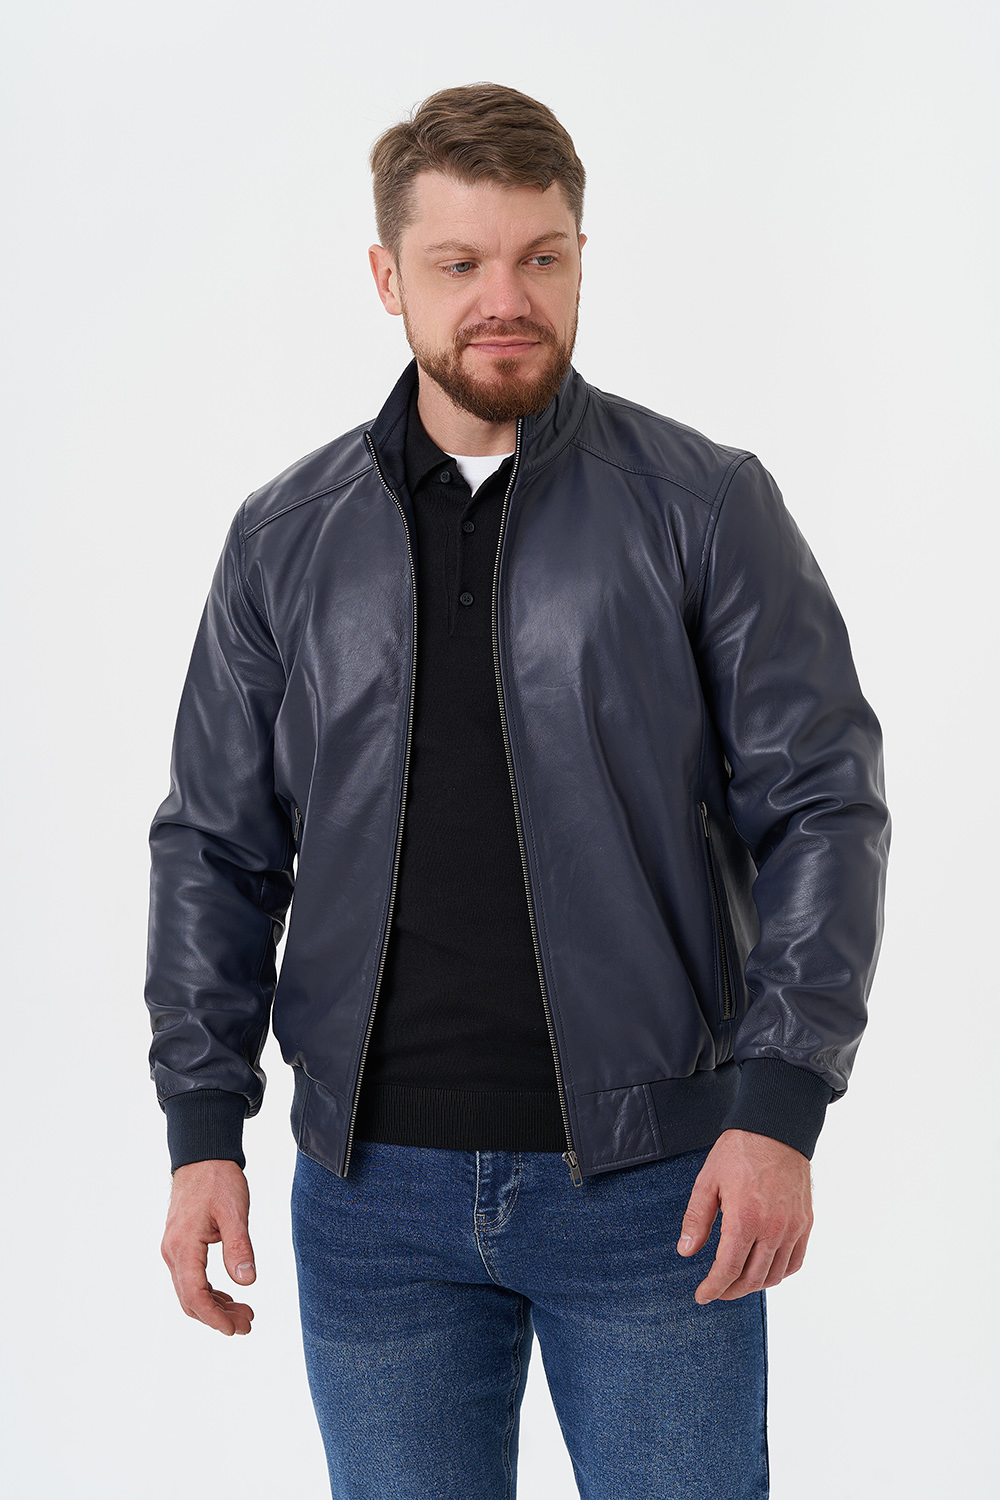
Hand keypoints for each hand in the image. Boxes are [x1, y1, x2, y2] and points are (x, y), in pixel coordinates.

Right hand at [161, 1159, 255, 1334]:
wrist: (202, 1156)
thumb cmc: (218, 1180)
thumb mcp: (234, 1212)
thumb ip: (239, 1247)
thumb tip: (247, 1282)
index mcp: (183, 1246)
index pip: (194, 1295)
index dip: (214, 1317)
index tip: (236, 1329)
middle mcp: (173, 1252)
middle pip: (190, 1299)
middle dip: (218, 1317)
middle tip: (248, 1324)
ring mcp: (174, 1249)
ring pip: (190, 1291)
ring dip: (215, 1306)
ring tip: (244, 1313)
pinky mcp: (181, 1245)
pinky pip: (191, 1278)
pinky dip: (209, 1291)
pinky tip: (229, 1296)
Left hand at [677, 1129, 812, 1303]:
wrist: (776, 1130)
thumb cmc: (739, 1153)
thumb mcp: (707, 1182)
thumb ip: (696, 1219)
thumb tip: (686, 1251)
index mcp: (745, 1218)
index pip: (729, 1269)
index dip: (713, 1288)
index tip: (702, 1295)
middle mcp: (773, 1228)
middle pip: (752, 1279)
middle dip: (730, 1291)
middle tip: (716, 1290)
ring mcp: (793, 1228)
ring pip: (775, 1275)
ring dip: (754, 1285)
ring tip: (736, 1281)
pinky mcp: (805, 1223)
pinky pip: (795, 1262)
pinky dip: (779, 1273)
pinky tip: (764, 1269)